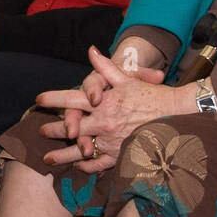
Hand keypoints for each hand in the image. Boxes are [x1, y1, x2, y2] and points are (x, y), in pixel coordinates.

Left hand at [37, 46, 184, 172]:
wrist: (177, 117)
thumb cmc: (153, 96)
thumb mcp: (128, 79)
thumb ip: (106, 67)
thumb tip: (91, 50)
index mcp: (104, 103)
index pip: (72, 100)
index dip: (54, 99)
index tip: (39, 100)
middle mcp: (104, 124)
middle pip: (71, 128)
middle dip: (53, 130)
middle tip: (40, 131)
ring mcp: (111, 142)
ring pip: (80, 151)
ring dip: (62, 155)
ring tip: (47, 159)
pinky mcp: (120, 156)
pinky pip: (98, 164)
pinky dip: (86, 166)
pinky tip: (77, 166)